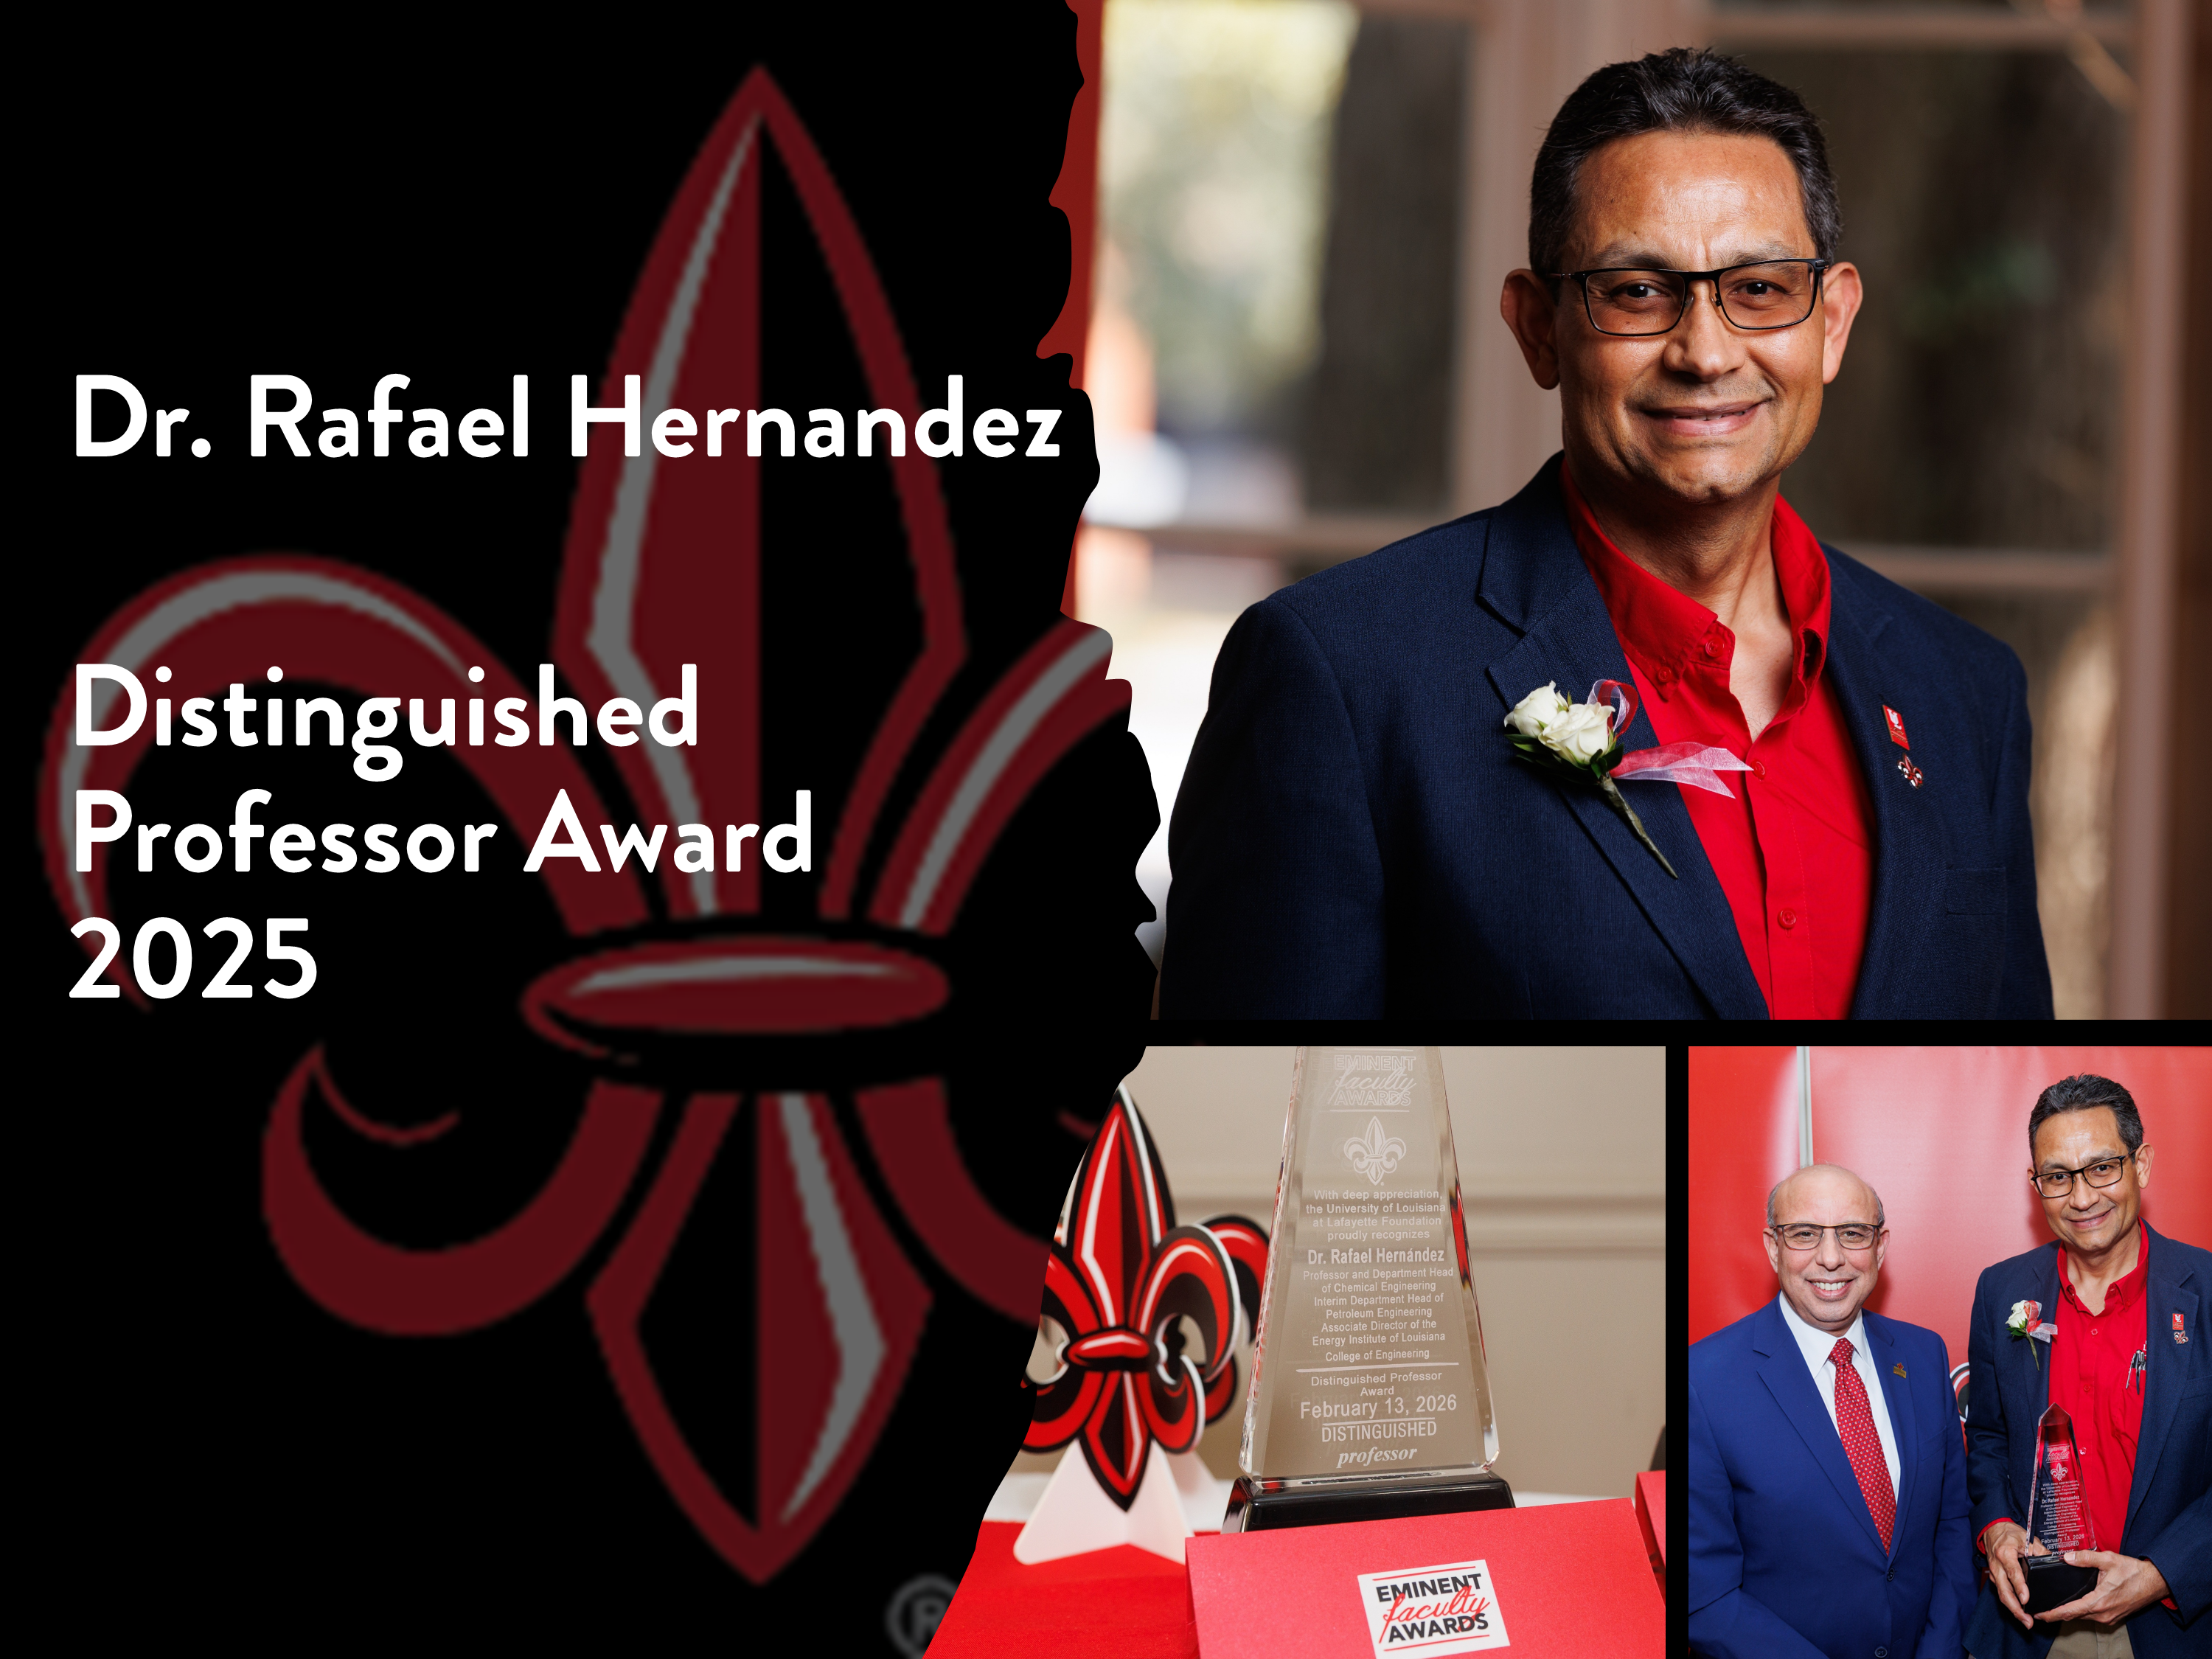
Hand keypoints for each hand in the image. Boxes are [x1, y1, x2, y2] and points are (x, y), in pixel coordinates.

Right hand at [1982, 1522, 2046, 1630]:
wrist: (1992, 1530)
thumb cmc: (2009, 1534)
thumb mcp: (2026, 1537)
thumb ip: (2040, 1550)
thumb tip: (2053, 1562)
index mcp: (2005, 1554)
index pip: (2013, 1573)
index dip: (2019, 1587)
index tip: (2025, 1600)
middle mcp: (1997, 1566)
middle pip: (2004, 1591)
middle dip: (2015, 1608)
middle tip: (2027, 1621)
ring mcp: (1995, 1573)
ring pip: (2002, 1595)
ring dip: (2013, 1610)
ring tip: (2026, 1621)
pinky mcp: (1995, 1578)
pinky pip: (2002, 1593)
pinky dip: (2011, 1604)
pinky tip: (2020, 1611)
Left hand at [2037, 1550, 2169, 1626]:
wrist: (2155, 1582)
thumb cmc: (2134, 1572)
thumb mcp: (2108, 1559)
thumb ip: (2085, 1558)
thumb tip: (2066, 1557)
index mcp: (2099, 1601)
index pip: (2070, 1611)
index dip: (2053, 1614)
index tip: (2039, 1615)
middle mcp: (2104, 1613)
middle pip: (2074, 1616)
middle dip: (2057, 1614)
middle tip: (2041, 1609)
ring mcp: (2110, 1617)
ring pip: (2083, 1617)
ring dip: (2069, 1613)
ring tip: (2054, 1606)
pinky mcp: (2114, 1616)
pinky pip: (2093, 1616)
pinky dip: (2081, 1612)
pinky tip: (2074, 1605)